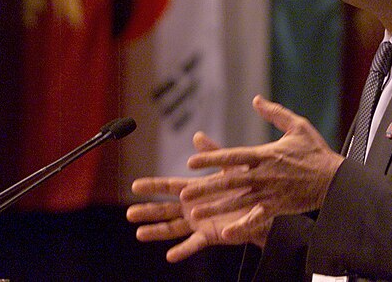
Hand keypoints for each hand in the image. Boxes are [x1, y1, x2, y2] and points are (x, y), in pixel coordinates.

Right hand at [126, 132, 270, 262]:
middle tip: (129, 213)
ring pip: (173, 227)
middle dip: (147, 211)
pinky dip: (183, 250)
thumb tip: (197, 136)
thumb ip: (212, 153)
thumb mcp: (228, 166)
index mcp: (195, 189)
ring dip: (157, 231)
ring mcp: (199, 222)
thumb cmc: (246, 186)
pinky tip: (170, 255)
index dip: (152, 186)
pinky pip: (194, 243)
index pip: (169, 186)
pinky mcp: (210, 234)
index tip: (134, 185)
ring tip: (139, 233)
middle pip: (165, 209)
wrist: (262, 206)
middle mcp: (193, 206)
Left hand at [182, 95, 344, 240]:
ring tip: (194, 214)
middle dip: (206, 187)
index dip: (212, 158)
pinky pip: (256, 218)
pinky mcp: (277, 207)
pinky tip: (226, 232)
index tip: (191, 161)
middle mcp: (264, 174)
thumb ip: (275, 113)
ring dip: (215, 207)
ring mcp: (270, 192)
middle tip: (184, 193)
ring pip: (237, 201)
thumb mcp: (298, 126)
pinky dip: (242, 226)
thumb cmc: (315, 151)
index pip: (233, 156)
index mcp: (266, 154)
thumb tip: (255, 100)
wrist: (335, 179)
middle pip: (229, 181)